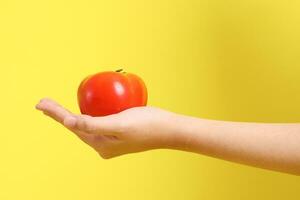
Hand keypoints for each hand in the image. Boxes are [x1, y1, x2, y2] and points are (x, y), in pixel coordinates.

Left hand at [36, 98, 180, 158]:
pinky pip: (99, 121)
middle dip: (59, 114)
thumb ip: (93, 125)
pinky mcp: (119, 132)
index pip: (73, 125)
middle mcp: (104, 145)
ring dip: (73, 113)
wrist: (170, 130)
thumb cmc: (149, 125)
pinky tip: (87, 106)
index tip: (40, 103)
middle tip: (44, 103)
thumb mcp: (120, 124)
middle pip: (77, 125)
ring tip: (57, 106)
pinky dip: (89, 112)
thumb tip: (68, 123)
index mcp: (101, 145)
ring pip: (87, 123)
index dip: (55, 113)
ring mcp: (111, 140)